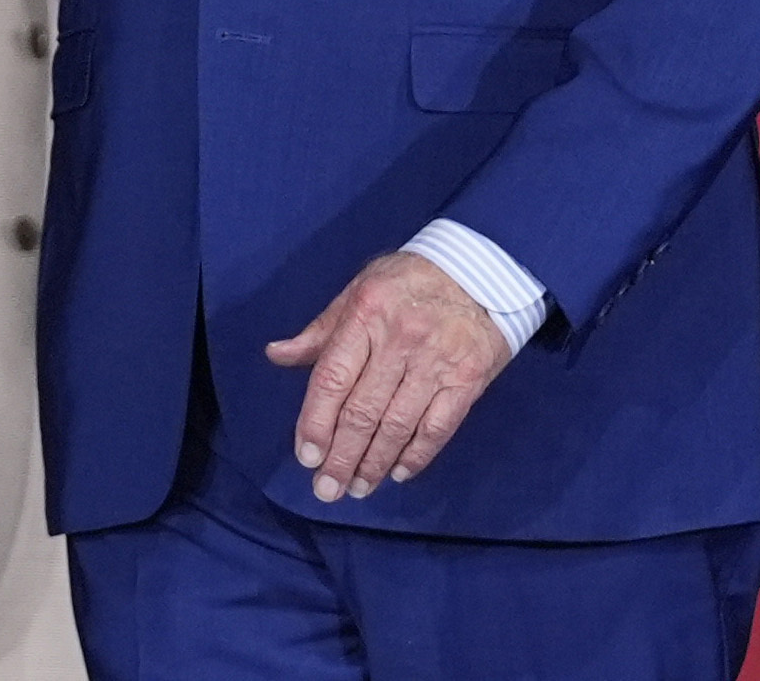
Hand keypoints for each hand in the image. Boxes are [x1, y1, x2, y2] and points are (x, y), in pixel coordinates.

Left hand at [265, 250, 510, 501]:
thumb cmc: (409, 280)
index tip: (306, 457)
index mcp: (366, 316)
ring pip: (398, 425)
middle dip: (341, 457)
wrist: (483, 270)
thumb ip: (321, 331)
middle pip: (363, 411)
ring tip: (358, 488)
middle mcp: (399, 341)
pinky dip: (417, 456)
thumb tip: (276, 355)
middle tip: (326, 490)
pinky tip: (399, 474)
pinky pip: (438, 428)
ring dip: (375, 464)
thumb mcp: (359, 290)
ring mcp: (436, 362)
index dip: (316, 422)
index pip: (332, 378)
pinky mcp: (468, 380)